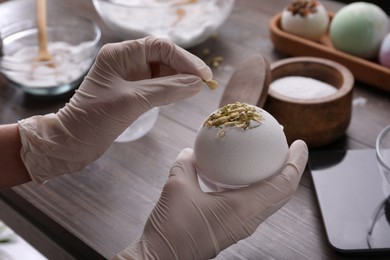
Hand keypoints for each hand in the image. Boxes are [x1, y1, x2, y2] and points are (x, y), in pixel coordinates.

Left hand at [18, 37, 212, 183]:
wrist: (73, 142)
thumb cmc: (94, 118)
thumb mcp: (132, 101)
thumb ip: (166, 90)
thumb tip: (197, 84)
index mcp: (121, 54)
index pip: (160, 47)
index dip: (185, 59)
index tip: (203, 75)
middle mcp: (127, 61)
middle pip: (165, 58)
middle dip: (186, 69)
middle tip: (206, 84)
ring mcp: (131, 77)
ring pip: (164, 72)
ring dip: (181, 80)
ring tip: (198, 90)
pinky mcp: (134, 93)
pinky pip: (159, 86)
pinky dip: (172, 90)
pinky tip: (183, 95)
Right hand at [113, 140, 308, 259]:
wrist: (161, 258)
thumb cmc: (172, 228)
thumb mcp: (176, 186)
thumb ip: (186, 164)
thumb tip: (191, 151)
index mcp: (243, 208)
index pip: (284, 183)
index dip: (297, 162)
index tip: (300, 144)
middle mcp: (248, 219)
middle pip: (283, 193)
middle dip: (290, 169)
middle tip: (286, 149)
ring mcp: (241, 226)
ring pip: (269, 200)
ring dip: (274, 179)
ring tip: (266, 159)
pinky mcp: (231, 228)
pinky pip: (252, 204)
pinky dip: (253, 187)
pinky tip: (234, 175)